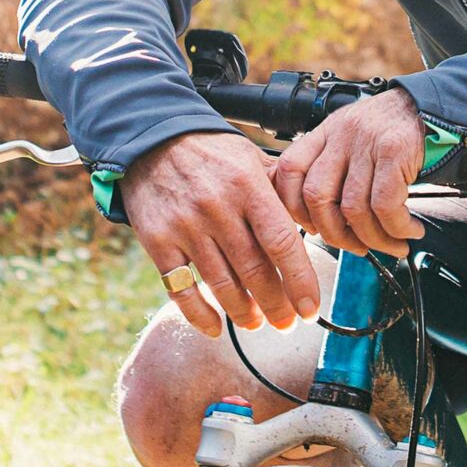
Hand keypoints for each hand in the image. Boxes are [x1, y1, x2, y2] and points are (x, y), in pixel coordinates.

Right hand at [124, 130, 320, 337]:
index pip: (281, 242)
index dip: (299, 280)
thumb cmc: (211, 152)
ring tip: (257, 323)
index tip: (310, 308)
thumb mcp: (251, 157)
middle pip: (254, 270)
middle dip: (275, 304)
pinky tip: (216, 327)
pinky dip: (199, 314)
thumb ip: (281, 188)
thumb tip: (315, 222)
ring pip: (221, 284)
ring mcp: (185, 227)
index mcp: (248, 186)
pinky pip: (181, 289)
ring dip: (243, 312)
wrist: (152, 140)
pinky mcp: (157, 241)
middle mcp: (218, 208)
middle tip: (287, 323)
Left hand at [273, 87, 426, 258]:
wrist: (437, 107)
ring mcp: (367, 141)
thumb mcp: (356, 136)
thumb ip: (335, 166)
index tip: (314, 228)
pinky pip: (386, 205)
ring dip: (374, 238)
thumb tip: (322, 219)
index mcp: (327, 131)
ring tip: (392, 244)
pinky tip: (408, 231)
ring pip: (354, 208)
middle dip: (336, 234)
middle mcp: (342, 133)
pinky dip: (397, 228)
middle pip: (318, 196)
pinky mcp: (395, 150)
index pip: (289, 170)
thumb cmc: (396, 130)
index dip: (295, 207)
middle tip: (357, 247)